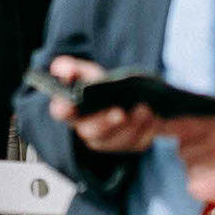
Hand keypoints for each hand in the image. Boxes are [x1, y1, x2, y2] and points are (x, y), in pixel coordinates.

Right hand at [44, 55, 163, 153]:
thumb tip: (63, 70)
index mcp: (71, 111)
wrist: (128, 96)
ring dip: (132, 126)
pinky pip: (136, 143)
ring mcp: (107, 141)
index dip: (64, 109)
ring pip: (117, 141)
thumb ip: (72, 68)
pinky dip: (146, 130)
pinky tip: (153, 118)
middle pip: (92, 132)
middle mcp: (86, 130)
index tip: (72, 104)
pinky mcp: (128, 145)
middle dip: (106, 123)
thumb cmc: (101, 85)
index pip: (61, 112)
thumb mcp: (87, 73)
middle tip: (120, 112)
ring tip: (144, 109)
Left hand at [172, 114, 214, 206]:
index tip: (161, 129)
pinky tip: (213, 179)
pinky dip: (199, 184)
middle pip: (182, 150)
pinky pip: (196, 188)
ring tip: (211, 166)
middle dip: (188, 150)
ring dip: (194, 168)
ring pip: (188, 170)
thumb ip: (209, 121)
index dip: (167, 128)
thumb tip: (177, 122)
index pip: (180, 127)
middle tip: (202, 151)